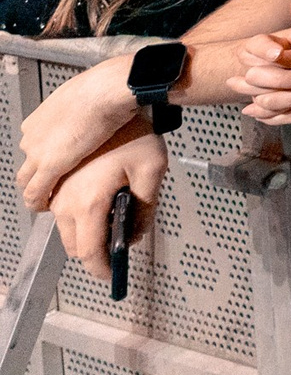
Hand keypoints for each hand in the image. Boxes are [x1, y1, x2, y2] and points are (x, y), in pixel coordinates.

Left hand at [18, 58, 147, 208]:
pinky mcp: (50, 165)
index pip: (35, 143)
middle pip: (28, 162)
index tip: (59, 161)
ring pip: (27, 178)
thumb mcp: (86, 95)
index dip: (46, 156)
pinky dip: (38, 202)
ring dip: (36, 191)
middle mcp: (34, 135)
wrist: (105, 90)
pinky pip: (36, 192)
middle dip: (39, 175)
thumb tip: (97, 107)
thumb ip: (83, 105)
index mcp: (41, 118)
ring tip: (49, 199)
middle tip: (54, 184)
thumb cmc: (104, 88)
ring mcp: (39, 150)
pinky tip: (47, 206)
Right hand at [53, 128, 166, 282]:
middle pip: (73, 245)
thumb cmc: (133, 133)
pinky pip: (58, 206)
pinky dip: (75, 211)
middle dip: (94, 251)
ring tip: (112, 212)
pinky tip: (99, 193)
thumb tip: (135, 236)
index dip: (101, 269)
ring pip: (64, 227)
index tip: (111, 275)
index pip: (90, 253)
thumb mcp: (152, 171)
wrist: (108, 99)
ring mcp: (56, 190)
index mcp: (89, 204)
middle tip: (117, 242)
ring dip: (84, 229)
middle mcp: (65, 201)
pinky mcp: (54, 178)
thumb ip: (146, 209)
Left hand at [233, 0, 290, 122]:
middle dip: (253, 71)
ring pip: (287, 93)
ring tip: (240, 92)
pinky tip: (264, 113)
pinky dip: (281, 114)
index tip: (248, 46)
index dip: (264, 45)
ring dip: (260, 94)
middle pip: (280, 69)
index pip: (286, 42)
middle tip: (234, 72)